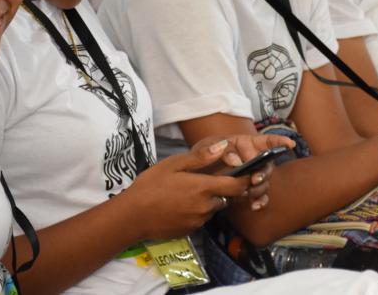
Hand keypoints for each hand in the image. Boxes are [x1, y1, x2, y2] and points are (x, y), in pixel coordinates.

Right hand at [126, 139, 254, 239]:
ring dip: (210, 200)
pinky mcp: (191, 231)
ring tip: (190, 190)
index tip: (245, 172)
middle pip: (227, 198)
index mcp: (204, 188)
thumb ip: (200, 157)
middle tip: (211, 178)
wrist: (132, 216)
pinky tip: (182, 203)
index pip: (238, 186)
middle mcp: (206, 207)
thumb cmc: (150, 186)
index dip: (245, 179)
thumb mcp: (173, 164)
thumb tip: (224, 146)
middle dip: (225, 189)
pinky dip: (198, 210)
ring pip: (214, 208)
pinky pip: (202, 218)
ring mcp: (199, 221)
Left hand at [197, 132, 294, 209]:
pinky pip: (260, 196)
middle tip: (254, 179)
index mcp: (246, 144)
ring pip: (264, 182)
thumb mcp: (207, 146)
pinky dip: (260, 201)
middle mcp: (253, 159)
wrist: (196, 169)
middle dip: (263, 172)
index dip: (280, 141)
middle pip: (267, 165)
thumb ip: (219, 149)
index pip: (267, 141)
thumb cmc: (204, 153)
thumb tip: (236, 161)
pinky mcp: (249, 189)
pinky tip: (254, 206)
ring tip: (248, 193)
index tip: (289, 144)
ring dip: (259, 188)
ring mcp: (252, 174)